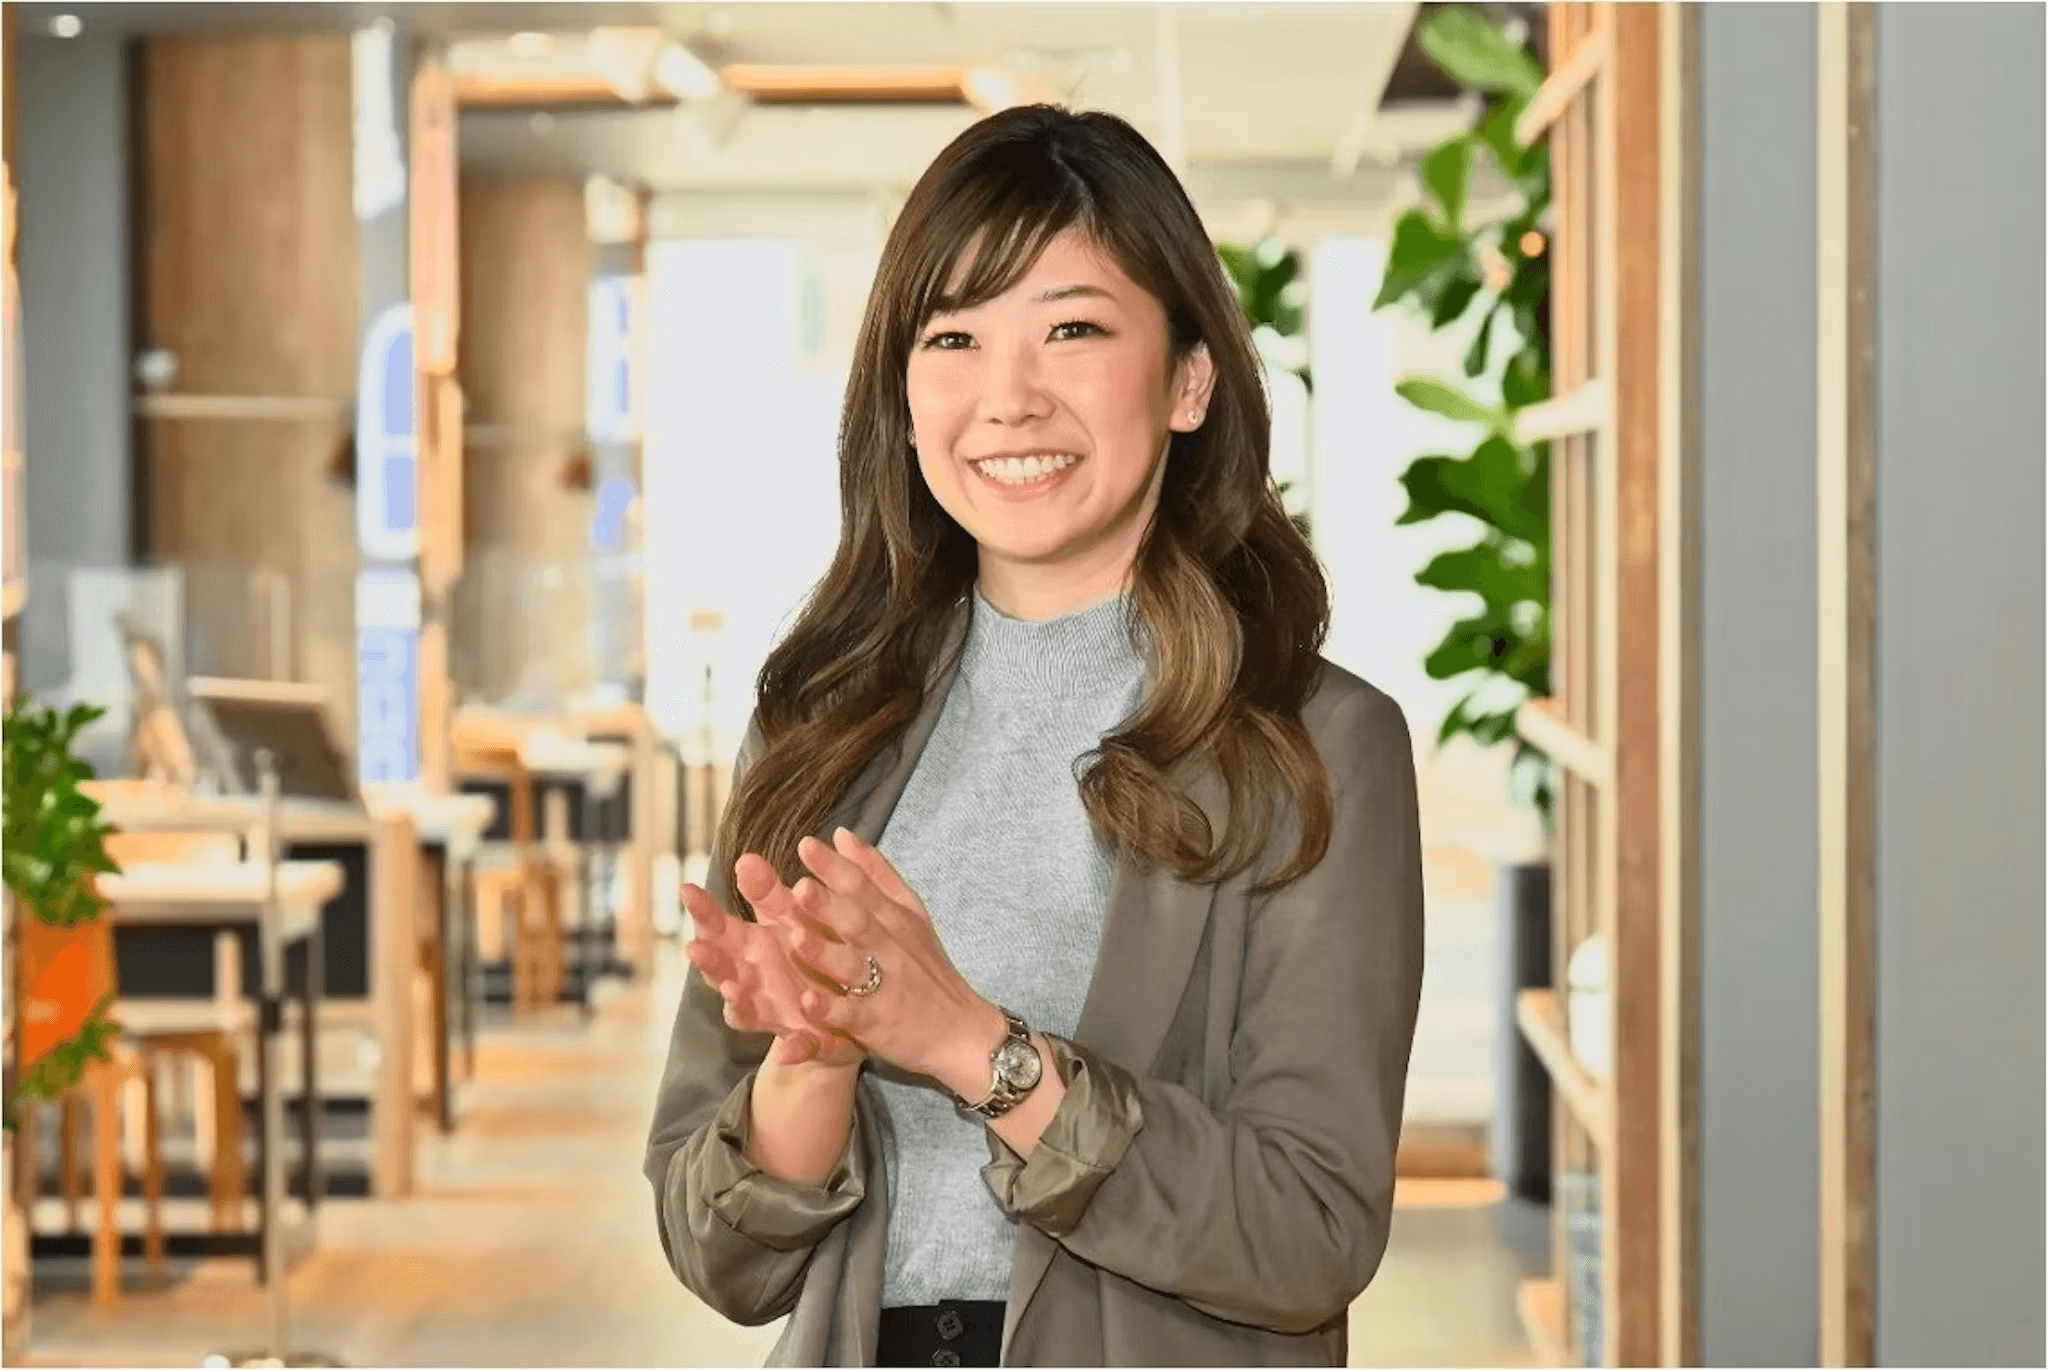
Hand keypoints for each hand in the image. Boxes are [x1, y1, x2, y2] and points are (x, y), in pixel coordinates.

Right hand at [682, 853, 865, 1068]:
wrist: (848, 997)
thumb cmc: (809, 946)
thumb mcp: (791, 915)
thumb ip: (767, 892)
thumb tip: (745, 858)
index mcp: (750, 948)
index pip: (718, 929)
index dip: (703, 913)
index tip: (688, 889)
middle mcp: (753, 982)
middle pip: (722, 972)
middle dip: (709, 962)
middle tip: (695, 947)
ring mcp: (775, 1012)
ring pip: (748, 1012)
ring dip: (738, 1005)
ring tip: (733, 992)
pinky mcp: (806, 1040)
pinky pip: (798, 1048)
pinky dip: (793, 1050)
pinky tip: (787, 1051)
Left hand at [767, 827, 1004, 1098]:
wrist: (962, 1030)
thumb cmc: (927, 967)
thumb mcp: (910, 914)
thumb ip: (875, 873)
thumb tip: (842, 834)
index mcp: (894, 918)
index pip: (863, 887)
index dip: (835, 867)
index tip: (805, 845)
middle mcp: (890, 948)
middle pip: (858, 922)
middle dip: (829, 905)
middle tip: (799, 887)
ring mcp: (885, 987)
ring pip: (853, 967)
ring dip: (825, 954)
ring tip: (795, 939)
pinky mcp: (879, 1023)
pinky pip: (853, 1015)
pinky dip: (831, 1010)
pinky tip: (807, 1002)